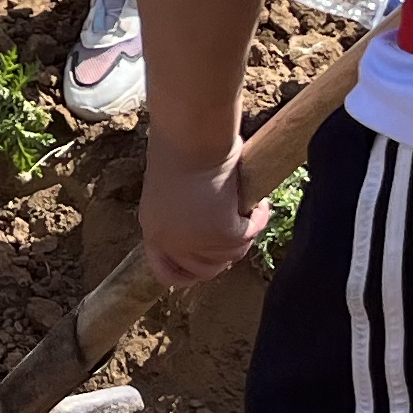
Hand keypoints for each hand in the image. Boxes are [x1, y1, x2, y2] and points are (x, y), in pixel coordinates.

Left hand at [139, 149, 266, 290]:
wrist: (190, 137)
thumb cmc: (179, 149)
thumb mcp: (169, 192)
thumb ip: (179, 216)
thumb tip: (205, 227)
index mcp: (153, 231)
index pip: (166, 272)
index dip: (189, 275)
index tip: (209, 267)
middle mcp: (172, 243)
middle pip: (206, 271)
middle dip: (224, 254)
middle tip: (237, 232)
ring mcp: (197, 242)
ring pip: (232, 254)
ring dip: (244, 234)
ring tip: (247, 210)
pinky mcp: (223, 233)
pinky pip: (249, 233)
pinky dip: (258, 218)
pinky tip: (260, 204)